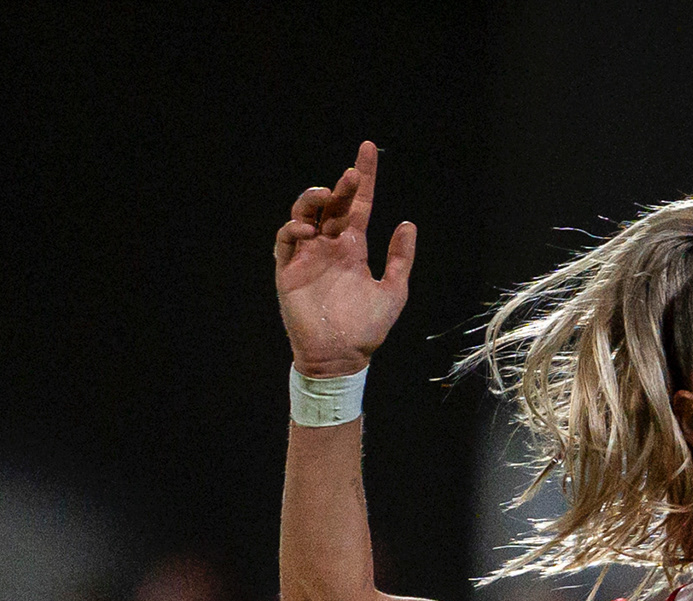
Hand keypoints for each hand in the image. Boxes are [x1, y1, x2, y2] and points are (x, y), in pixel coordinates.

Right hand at [274, 141, 415, 379]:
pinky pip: (285, 241)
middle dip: (340, 186)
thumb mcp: (394, 291)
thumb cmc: (367, 329)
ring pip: (304, 214)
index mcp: (353, 248)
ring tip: (325, 196)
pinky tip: (307, 228)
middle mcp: (329, 246)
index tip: (368, 150)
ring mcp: (307, 256)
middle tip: (351, 175)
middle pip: (331, 205)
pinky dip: (292, 228)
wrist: (340, 357)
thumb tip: (407, 224)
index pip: (357, 205)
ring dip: (313, 200)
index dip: (363, 179)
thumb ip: (400, 259)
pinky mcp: (288, 270)